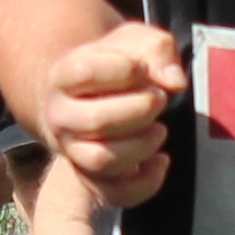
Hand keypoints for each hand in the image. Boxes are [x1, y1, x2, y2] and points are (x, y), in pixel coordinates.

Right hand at [37, 23, 184, 207]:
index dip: (123, 70)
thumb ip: (157, 50)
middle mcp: (60, 116)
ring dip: (141, 146)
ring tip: (160, 129)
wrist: (90, 93)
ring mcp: (71, 150)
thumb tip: (175, 82)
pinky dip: (145, 183)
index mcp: (63, 76)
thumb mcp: (136, 42)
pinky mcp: (89, 176)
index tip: (141, 68)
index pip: (85, 72)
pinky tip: (162, 160)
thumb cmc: (116, 64)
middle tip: (159, 98)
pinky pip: (113, 193)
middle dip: (140, 109)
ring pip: (102, 160)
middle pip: (98, 121)